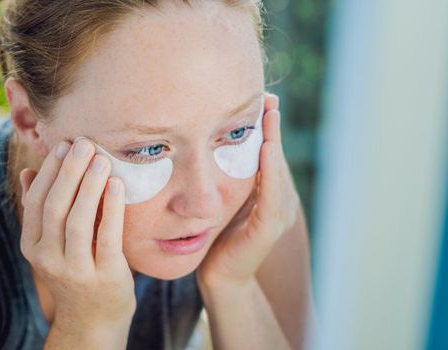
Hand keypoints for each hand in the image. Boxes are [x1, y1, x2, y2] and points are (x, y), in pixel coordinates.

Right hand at [19, 138, 135, 329]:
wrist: (92, 321)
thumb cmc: (76, 273)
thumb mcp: (52, 245)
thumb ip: (42, 211)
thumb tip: (30, 172)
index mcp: (32, 247)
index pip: (36, 202)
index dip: (50, 171)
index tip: (64, 145)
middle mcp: (47, 259)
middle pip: (54, 207)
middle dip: (68, 171)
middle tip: (83, 143)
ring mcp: (75, 270)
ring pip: (76, 220)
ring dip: (88, 185)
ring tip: (101, 158)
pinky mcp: (104, 276)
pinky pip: (106, 236)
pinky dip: (111, 208)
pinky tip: (117, 185)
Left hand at [197, 92, 300, 287]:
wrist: (218, 274)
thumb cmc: (218, 235)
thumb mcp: (226, 198)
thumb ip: (231, 176)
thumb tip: (215, 142)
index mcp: (270, 193)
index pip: (269, 153)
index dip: (267, 127)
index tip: (262, 99)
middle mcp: (279, 201)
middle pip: (276, 157)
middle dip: (272, 127)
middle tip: (268, 97)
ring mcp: (277, 216)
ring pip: (277, 172)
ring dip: (274, 142)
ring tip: (270, 114)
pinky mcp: (267, 230)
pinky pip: (270, 197)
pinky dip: (270, 172)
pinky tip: (266, 149)